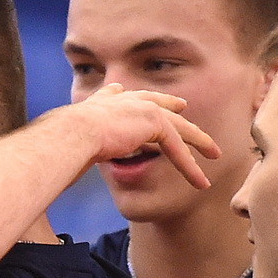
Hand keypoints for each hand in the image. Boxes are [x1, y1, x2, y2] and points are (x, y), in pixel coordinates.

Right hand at [52, 84, 220, 189]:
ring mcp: (142, 108)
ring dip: (197, 142)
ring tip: (214, 155)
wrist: (70, 135)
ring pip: (178, 128)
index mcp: (107, 101)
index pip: (130, 98)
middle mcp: (128, 100)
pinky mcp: (154, 122)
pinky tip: (199, 180)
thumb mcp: (76, 138)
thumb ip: (84, 139)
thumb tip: (71, 152)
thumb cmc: (63, 143)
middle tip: (186, 107)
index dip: (143, 100)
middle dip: (176, 108)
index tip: (149, 98)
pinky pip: (177, 147)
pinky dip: (189, 165)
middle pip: (160, 105)